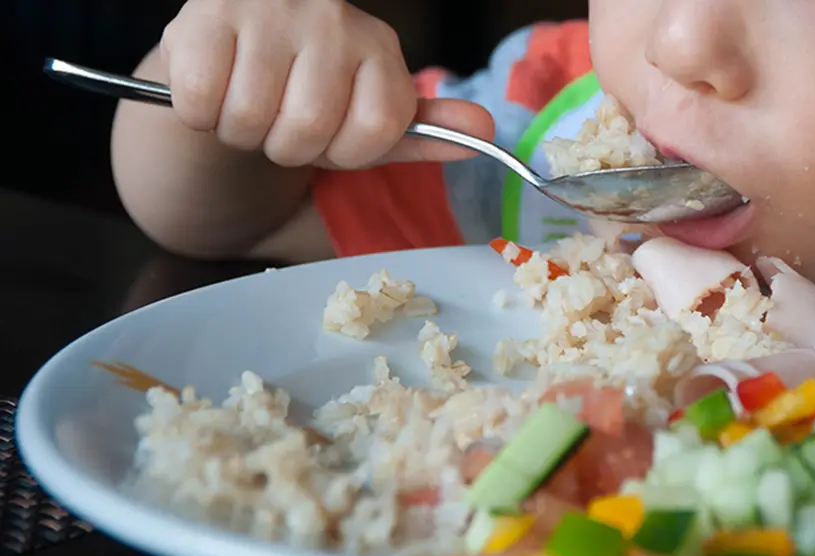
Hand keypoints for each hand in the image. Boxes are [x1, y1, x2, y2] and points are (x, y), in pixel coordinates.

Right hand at [160, 0, 493, 168]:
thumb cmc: (304, 92)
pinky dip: (200, 115)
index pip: (377, 129)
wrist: (227, 55)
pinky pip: (204, 104)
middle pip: (309, 129)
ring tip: (245, 104)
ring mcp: (268, 11)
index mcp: (379, 46)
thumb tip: (485, 132)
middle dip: (286, 147)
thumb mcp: (368, 116)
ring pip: (253, 120)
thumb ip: (422, 131)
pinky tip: (213, 89)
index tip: (331, 137)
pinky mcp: (205, 16)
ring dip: (241, 133)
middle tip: (279, 123)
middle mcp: (331, 17)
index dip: (345, 153)